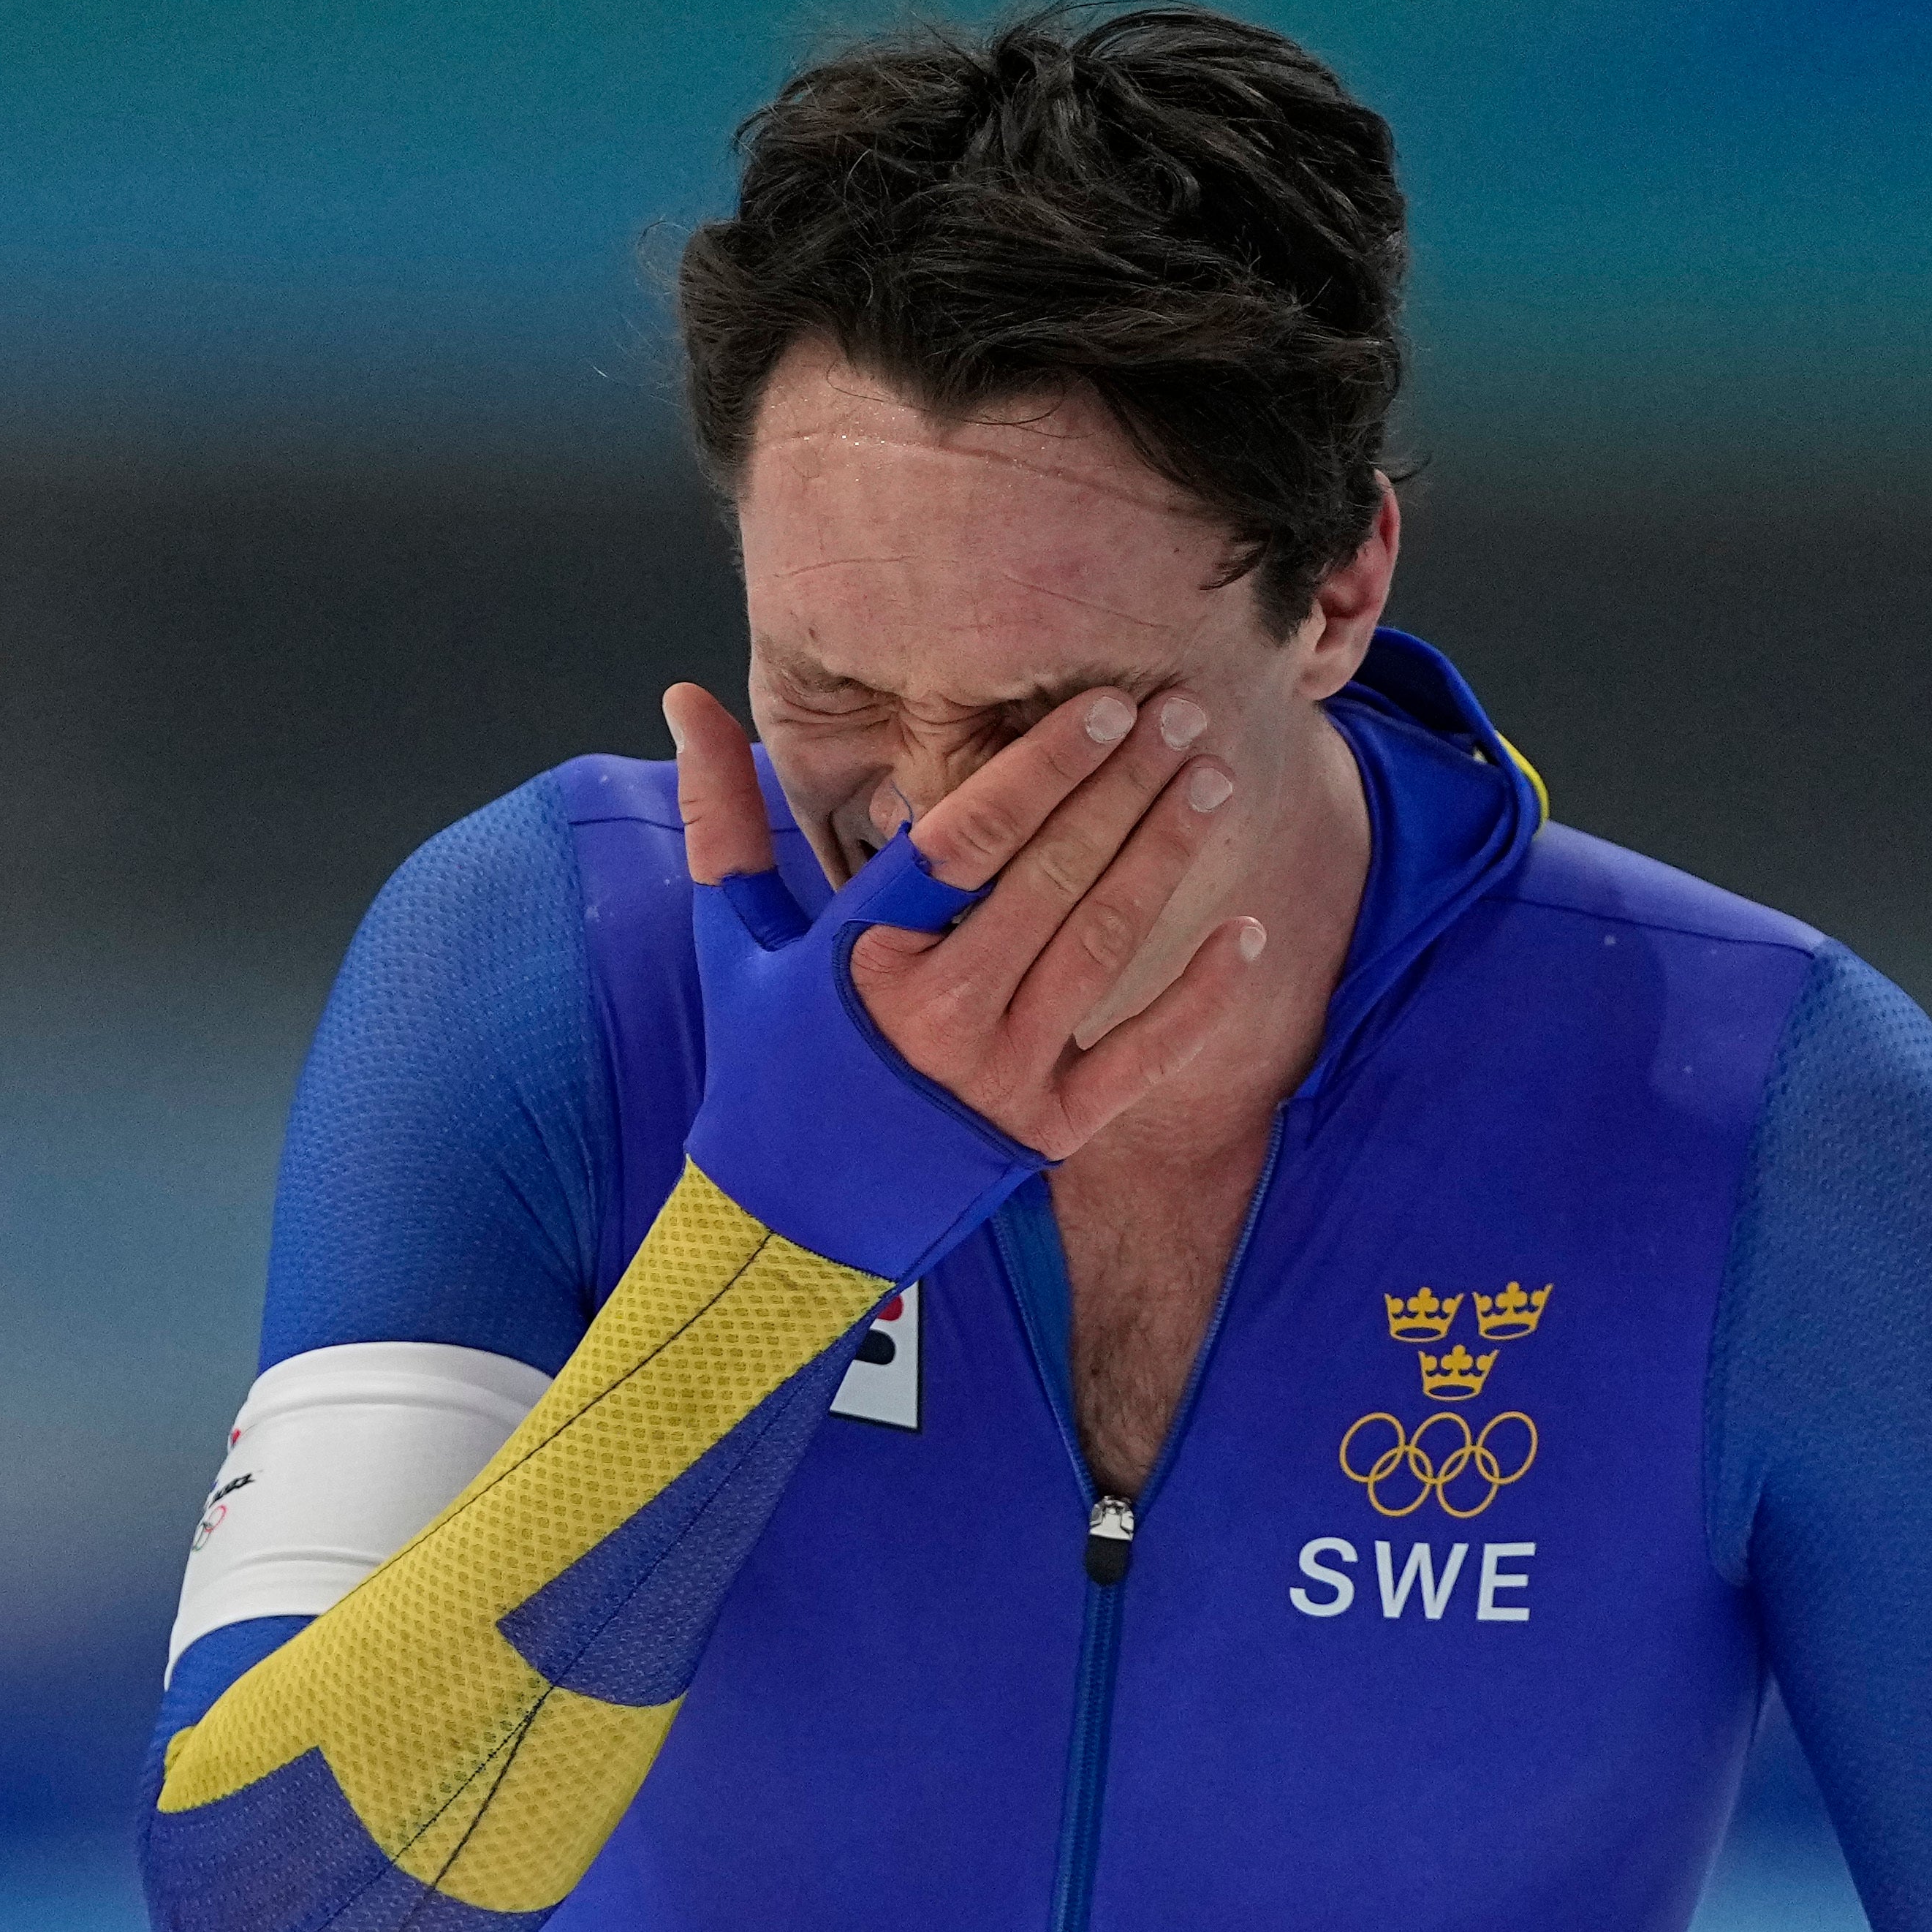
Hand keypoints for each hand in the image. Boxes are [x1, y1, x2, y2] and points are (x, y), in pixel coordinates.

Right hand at [667, 683, 1263, 1162]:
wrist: (785, 1231)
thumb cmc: (762, 1069)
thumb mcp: (732, 944)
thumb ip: (724, 819)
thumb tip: (684, 700)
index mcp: (865, 956)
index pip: (967, 842)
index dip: (1042, 768)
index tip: (1103, 704)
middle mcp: (942, 1015)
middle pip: (1052, 879)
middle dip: (1124, 788)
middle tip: (1183, 713)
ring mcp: (1002, 1078)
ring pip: (1103, 944)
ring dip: (1165, 856)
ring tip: (1210, 778)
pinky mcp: (1048, 1132)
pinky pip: (1144, 1057)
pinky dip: (1199, 995)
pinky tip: (1247, 931)